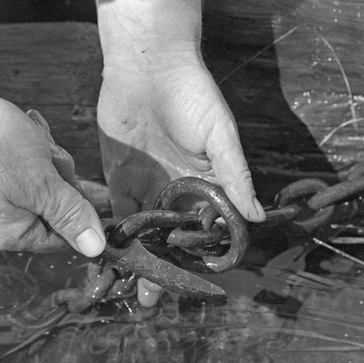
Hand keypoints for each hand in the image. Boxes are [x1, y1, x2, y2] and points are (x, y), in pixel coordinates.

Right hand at [0, 92, 105, 253]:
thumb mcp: (42, 184)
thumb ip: (71, 216)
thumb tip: (95, 248)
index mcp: (8, 234)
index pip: (62, 236)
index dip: (76, 208)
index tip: (70, 181)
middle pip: (54, 205)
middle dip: (58, 174)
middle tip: (43, 156)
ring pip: (43, 178)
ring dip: (46, 154)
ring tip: (31, 139)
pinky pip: (25, 162)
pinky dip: (32, 144)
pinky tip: (24, 129)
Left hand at [89, 0, 263, 304]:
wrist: (148, 63)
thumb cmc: (194, 94)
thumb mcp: (221, 134)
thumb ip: (235, 175)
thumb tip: (257, 217)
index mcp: (206, 184)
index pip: (206, 229)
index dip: (200, 256)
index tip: (194, 284)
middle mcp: (177, 190)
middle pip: (172, 238)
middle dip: (163, 268)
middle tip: (153, 299)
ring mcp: (147, 184)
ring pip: (143, 232)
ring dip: (135, 260)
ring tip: (129, 290)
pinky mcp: (118, 176)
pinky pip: (115, 211)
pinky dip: (111, 234)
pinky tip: (106, 258)